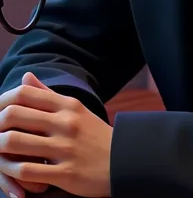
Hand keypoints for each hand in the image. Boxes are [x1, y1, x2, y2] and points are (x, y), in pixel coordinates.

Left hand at [0, 72, 112, 197]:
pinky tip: (10, 171)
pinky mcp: (66, 173)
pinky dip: (12, 171)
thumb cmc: (94, 134)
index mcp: (67, 104)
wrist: (123, 161)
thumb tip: (26, 76)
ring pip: (15, 142)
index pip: (24, 94)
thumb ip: (48, 94)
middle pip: (14, 114)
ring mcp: (65, 147)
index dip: (2, 101)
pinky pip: (27, 171)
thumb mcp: (75, 109)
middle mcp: (65, 122)